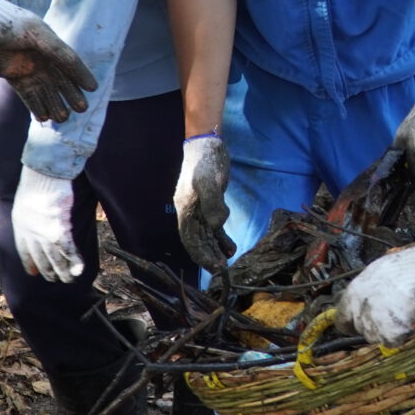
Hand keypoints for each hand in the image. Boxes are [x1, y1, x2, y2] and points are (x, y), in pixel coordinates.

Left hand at [0, 0, 97, 122]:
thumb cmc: (11, 24)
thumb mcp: (38, 34)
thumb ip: (57, 50)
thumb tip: (76, 65)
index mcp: (51, 44)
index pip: (70, 62)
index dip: (81, 75)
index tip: (93, 89)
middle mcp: (41, 57)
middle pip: (59, 80)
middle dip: (70, 95)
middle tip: (81, 109)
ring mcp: (27, 68)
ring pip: (44, 90)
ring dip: (53, 104)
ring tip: (61, 119)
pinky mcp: (12, 76)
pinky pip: (27, 94)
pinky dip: (35, 105)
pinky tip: (43, 117)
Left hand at [12, 168, 84, 281]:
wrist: (43, 175)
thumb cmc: (37, 181)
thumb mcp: (25, 199)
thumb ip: (30, 213)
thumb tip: (40, 217)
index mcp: (20, 226)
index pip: (24, 251)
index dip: (29, 263)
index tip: (33, 273)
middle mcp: (31, 234)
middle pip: (40, 258)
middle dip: (48, 271)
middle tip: (55, 279)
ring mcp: (44, 234)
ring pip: (55, 259)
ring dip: (64, 271)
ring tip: (70, 279)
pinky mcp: (59, 231)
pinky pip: (68, 251)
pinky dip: (75, 262)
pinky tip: (79, 270)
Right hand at [173, 134, 234, 271]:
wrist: (207, 144)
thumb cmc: (206, 162)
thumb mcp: (208, 182)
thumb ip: (212, 205)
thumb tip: (215, 226)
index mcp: (185, 209)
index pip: (190, 239)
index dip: (201, 254)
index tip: (214, 267)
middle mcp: (190, 213)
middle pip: (197, 241)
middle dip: (208, 256)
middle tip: (222, 270)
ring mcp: (200, 209)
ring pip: (206, 236)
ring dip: (215, 249)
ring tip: (227, 261)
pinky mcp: (211, 204)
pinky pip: (214, 227)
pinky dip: (221, 237)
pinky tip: (229, 247)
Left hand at [337, 242, 414, 346]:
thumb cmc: (403, 267)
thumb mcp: (377, 271)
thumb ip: (367, 289)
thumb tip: (366, 298)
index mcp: (353, 293)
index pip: (342, 320)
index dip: (350, 324)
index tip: (355, 327)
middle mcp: (361, 310)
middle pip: (362, 330)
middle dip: (374, 326)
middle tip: (389, 317)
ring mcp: (375, 323)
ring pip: (377, 337)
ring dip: (388, 329)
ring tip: (402, 314)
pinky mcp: (391, 332)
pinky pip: (393, 341)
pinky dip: (402, 333)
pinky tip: (409, 319)